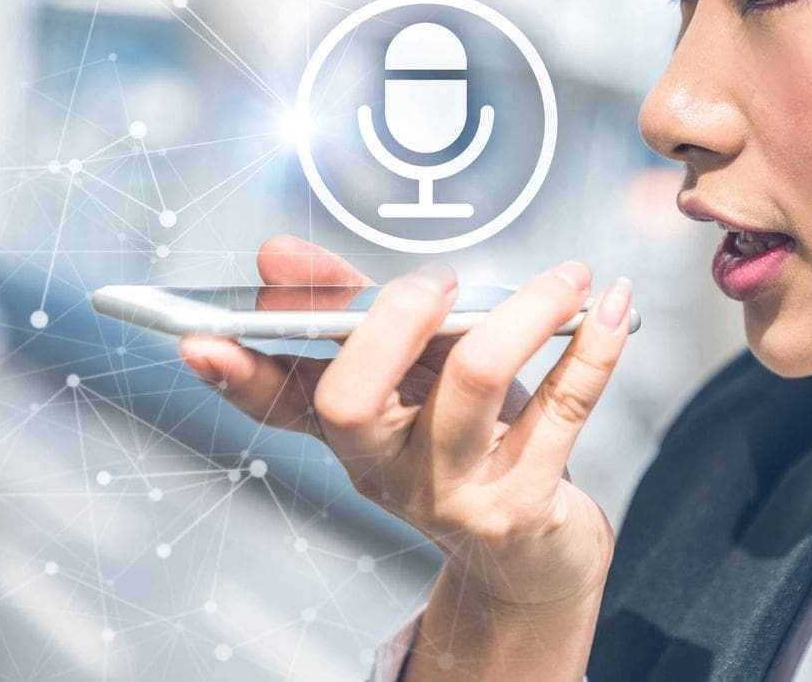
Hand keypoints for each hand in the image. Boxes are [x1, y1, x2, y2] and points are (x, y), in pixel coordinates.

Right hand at [178, 234, 632, 606]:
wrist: (531, 555)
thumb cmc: (473, 443)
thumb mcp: (413, 379)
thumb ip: (365, 314)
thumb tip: (282, 256)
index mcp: (353, 433)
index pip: (279, 403)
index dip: (237, 373)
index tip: (199, 339)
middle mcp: (386, 469)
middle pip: (355, 395)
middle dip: (393, 316)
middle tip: (441, 279)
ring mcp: (453, 494)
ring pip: (471, 382)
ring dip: (525, 310)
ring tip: (567, 276)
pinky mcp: (522, 506)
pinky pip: (564, 408)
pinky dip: (593, 348)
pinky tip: (612, 307)